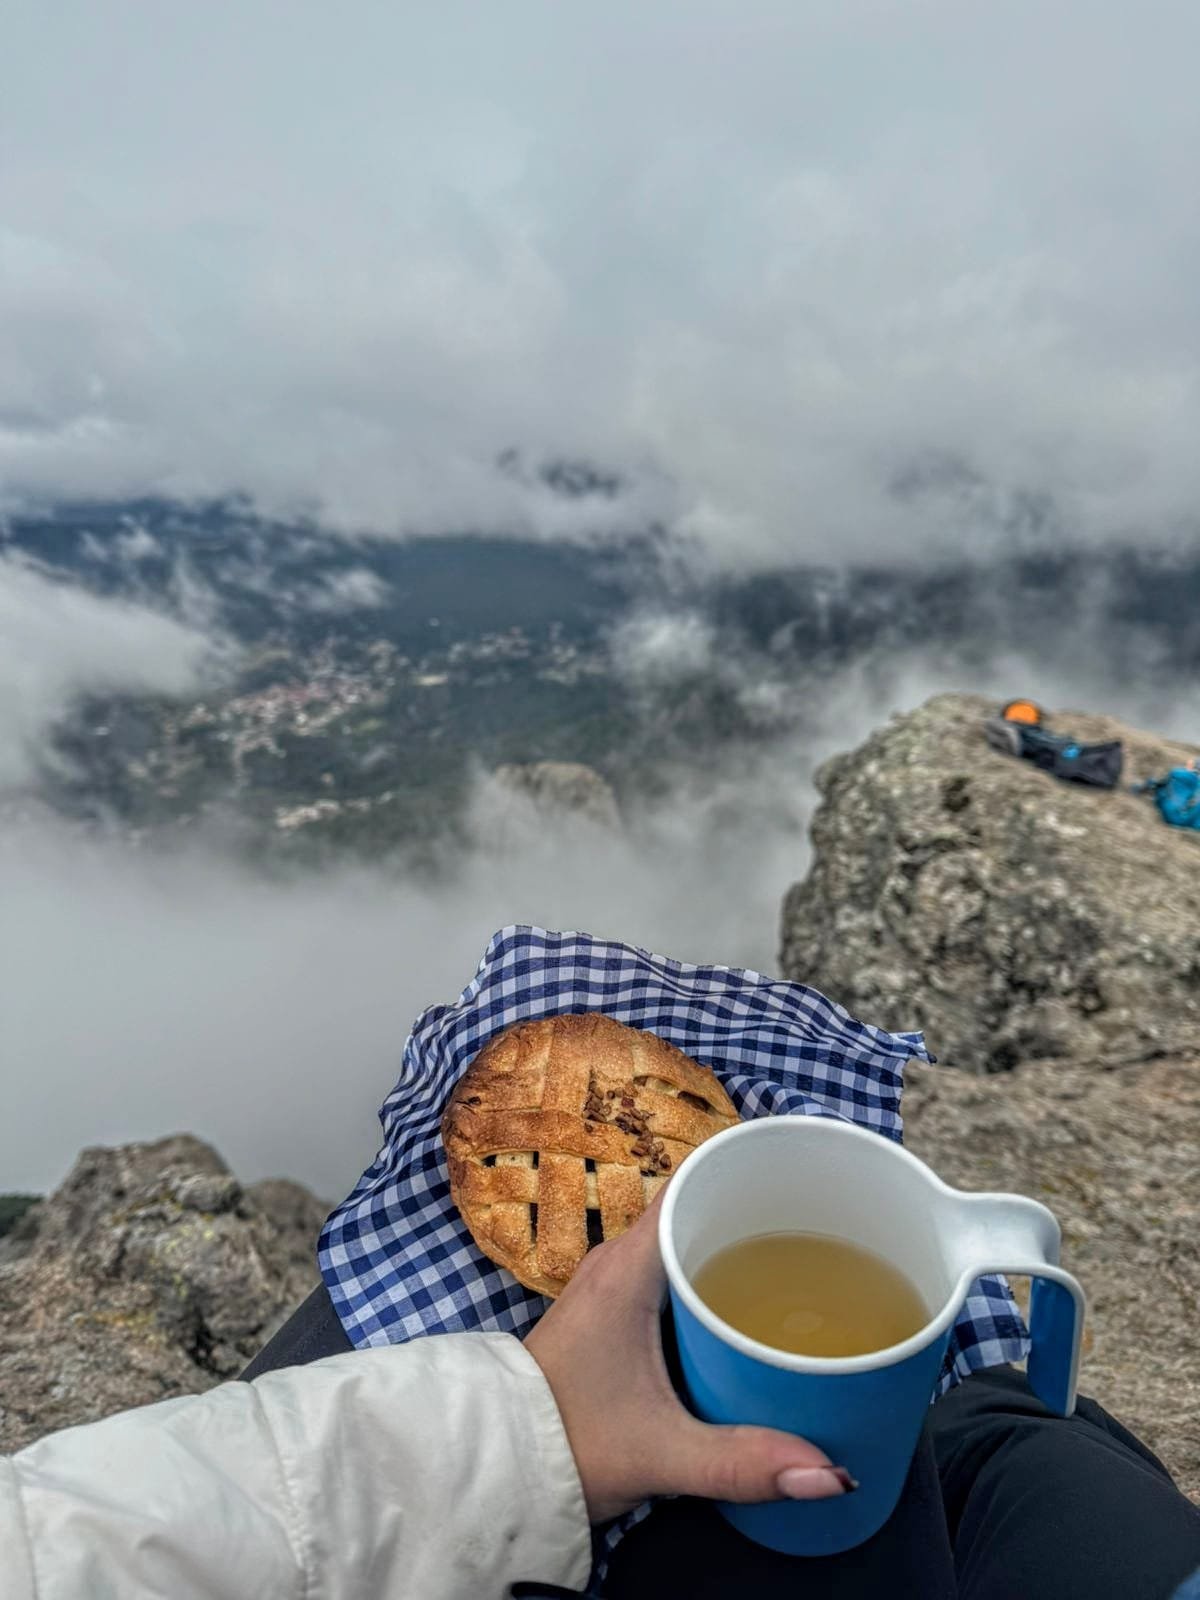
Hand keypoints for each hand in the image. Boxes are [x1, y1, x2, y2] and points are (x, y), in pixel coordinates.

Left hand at [524, 1188, 854, 1522]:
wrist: (499, 1470)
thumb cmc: (567, 1444)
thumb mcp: (663, 1454)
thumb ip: (745, 1462)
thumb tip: (833, 1476)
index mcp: (628, 1268)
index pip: (691, 1183)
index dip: (746, 1171)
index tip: (802, 1176)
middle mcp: (619, 1264)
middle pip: (697, 1213)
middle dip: (758, 1220)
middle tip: (823, 1237)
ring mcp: (614, 1289)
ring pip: (687, 1248)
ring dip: (737, 1255)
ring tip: (805, 1273)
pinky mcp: (615, 1318)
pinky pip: (674, 1280)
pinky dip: (714, 1286)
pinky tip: (752, 1317)